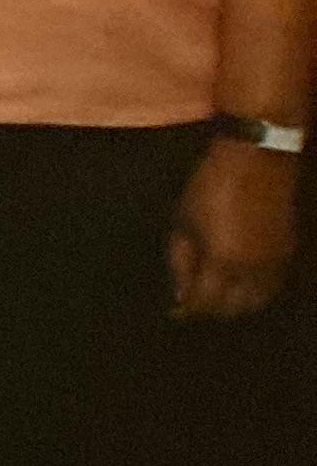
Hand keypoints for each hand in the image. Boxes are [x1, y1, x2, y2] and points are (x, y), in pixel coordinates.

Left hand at [168, 138, 299, 320]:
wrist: (259, 156)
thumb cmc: (212, 183)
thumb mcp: (184, 219)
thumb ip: (180, 259)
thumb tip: (179, 291)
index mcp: (224, 261)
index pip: (206, 303)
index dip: (188, 309)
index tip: (176, 309)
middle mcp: (254, 269)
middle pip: (234, 309)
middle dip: (212, 310)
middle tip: (196, 301)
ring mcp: (276, 261)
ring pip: (258, 300)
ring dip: (236, 303)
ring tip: (218, 294)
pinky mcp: (289, 250)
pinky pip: (272, 284)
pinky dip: (255, 290)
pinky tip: (240, 280)